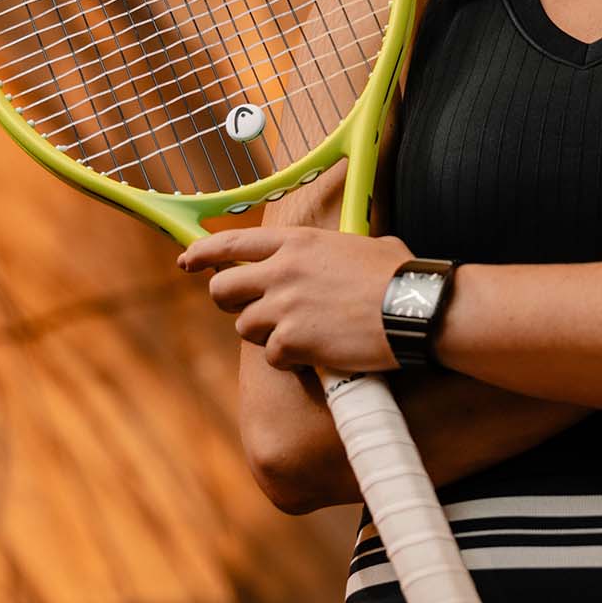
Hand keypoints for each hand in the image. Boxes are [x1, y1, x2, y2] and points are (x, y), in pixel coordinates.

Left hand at [177, 227, 413, 370]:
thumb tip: (332, 259)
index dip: (203, 253)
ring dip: (268, 336)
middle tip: (253, 311)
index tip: (186, 261)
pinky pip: (273, 357)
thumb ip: (327, 252)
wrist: (415, 308)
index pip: (232, 244)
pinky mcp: (293, 341)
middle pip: (223, 290)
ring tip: (303, 335)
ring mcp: (284, 306)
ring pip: (245, 328)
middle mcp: (281, 270)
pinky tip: (318, 354)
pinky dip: (292, 361)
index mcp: (296, 242)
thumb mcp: (357, 245)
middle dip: (232, 304)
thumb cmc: (397, 276)